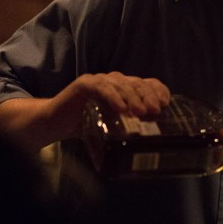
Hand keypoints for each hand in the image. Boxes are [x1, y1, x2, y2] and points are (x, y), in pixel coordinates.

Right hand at [45, 72, 169, 141]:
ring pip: (122, 84)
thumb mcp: (114, 127)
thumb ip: (131, 127)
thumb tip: (154, 143)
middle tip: (155, 111)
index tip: (165, 104)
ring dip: (133, 98)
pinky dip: (113, 97)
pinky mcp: (85, 83)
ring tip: (141, 112)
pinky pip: (103, 87)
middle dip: (149, 96)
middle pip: (138, 84)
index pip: (148, 83)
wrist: (57, 123)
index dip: (159, 91)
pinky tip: (120, 109)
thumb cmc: (88, 125)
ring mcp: (101, 80)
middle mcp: (116, 81)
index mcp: (126, 89)